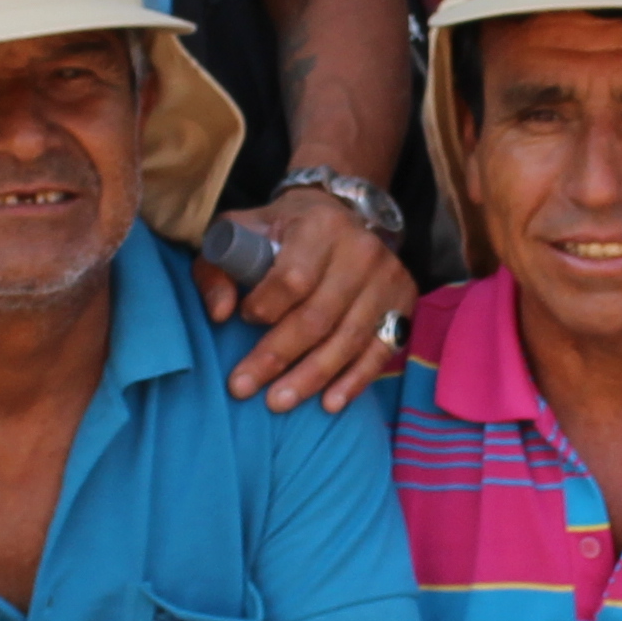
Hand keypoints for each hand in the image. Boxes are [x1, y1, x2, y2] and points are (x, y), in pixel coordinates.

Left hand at [202, 187, 417, 414]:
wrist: (341, 217)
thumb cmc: (282, 231)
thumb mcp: (241, 232)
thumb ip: (218, 269)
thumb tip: (220, 314)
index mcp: (319, 226)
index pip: (293, 279)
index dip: (265, 307)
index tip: (243, 320)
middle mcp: (361, 250)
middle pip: (318, 317)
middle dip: (277, 357)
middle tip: (242, 387)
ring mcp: (387, 279)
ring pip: (348, 339)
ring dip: (311, 377)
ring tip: (278, 402)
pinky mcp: (403, 303)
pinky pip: (380, 351)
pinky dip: (354, 381)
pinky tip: (329, 403)